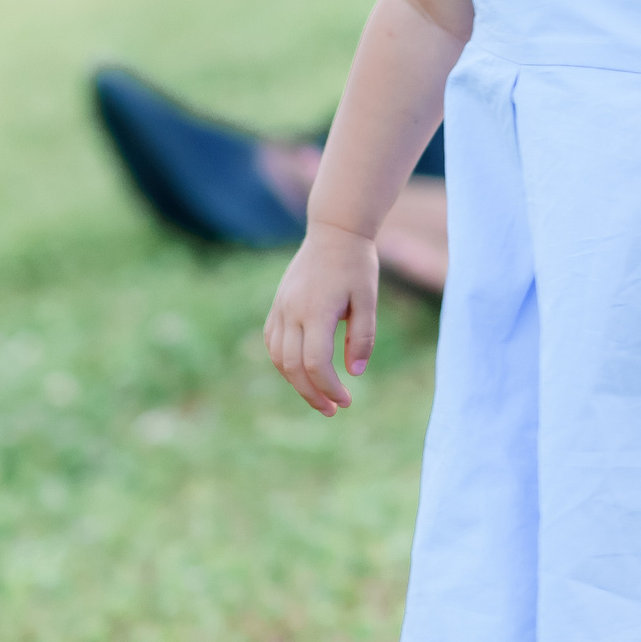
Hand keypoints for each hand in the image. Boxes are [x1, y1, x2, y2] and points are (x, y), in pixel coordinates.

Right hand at [263, 220, 379, 415]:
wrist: (334, 231)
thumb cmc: (356, 265)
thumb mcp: (368, 300)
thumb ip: (362, 337)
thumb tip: (353, 373)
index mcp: (316, 310)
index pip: (315, 363)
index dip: (329, 388)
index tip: (346, 401)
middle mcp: (292, 311)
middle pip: (293, 367)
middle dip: (312, 394)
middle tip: (332, 410)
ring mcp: (281, 307)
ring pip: (278, 357)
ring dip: (296, 382)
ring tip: (318, 396)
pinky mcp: (278, 304)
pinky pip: (273, 342)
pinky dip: (284, 363)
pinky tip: (301, 372)